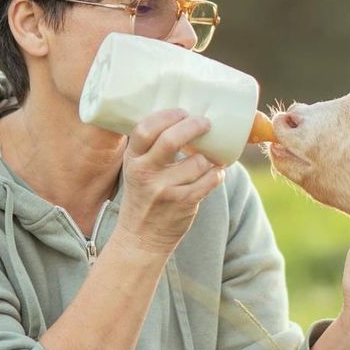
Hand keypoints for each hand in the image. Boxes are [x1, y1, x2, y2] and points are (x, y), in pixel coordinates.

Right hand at [113, 109, 224, 254]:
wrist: (141, 237)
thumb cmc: (144, 196)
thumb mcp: (137, 170)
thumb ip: (151, 148)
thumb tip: (182, 119)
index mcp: (133, 160)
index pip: (146, 129)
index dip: (167, 116)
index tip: (182, 112)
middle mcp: (146, 173)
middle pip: (171, 140)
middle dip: (194, 126)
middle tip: (205, 123)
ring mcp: (165, 190)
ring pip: (198, 161)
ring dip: (209, 156)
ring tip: (209, 157)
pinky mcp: (183, 203)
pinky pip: (209, 181)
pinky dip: (217, 174)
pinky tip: (215, 172)